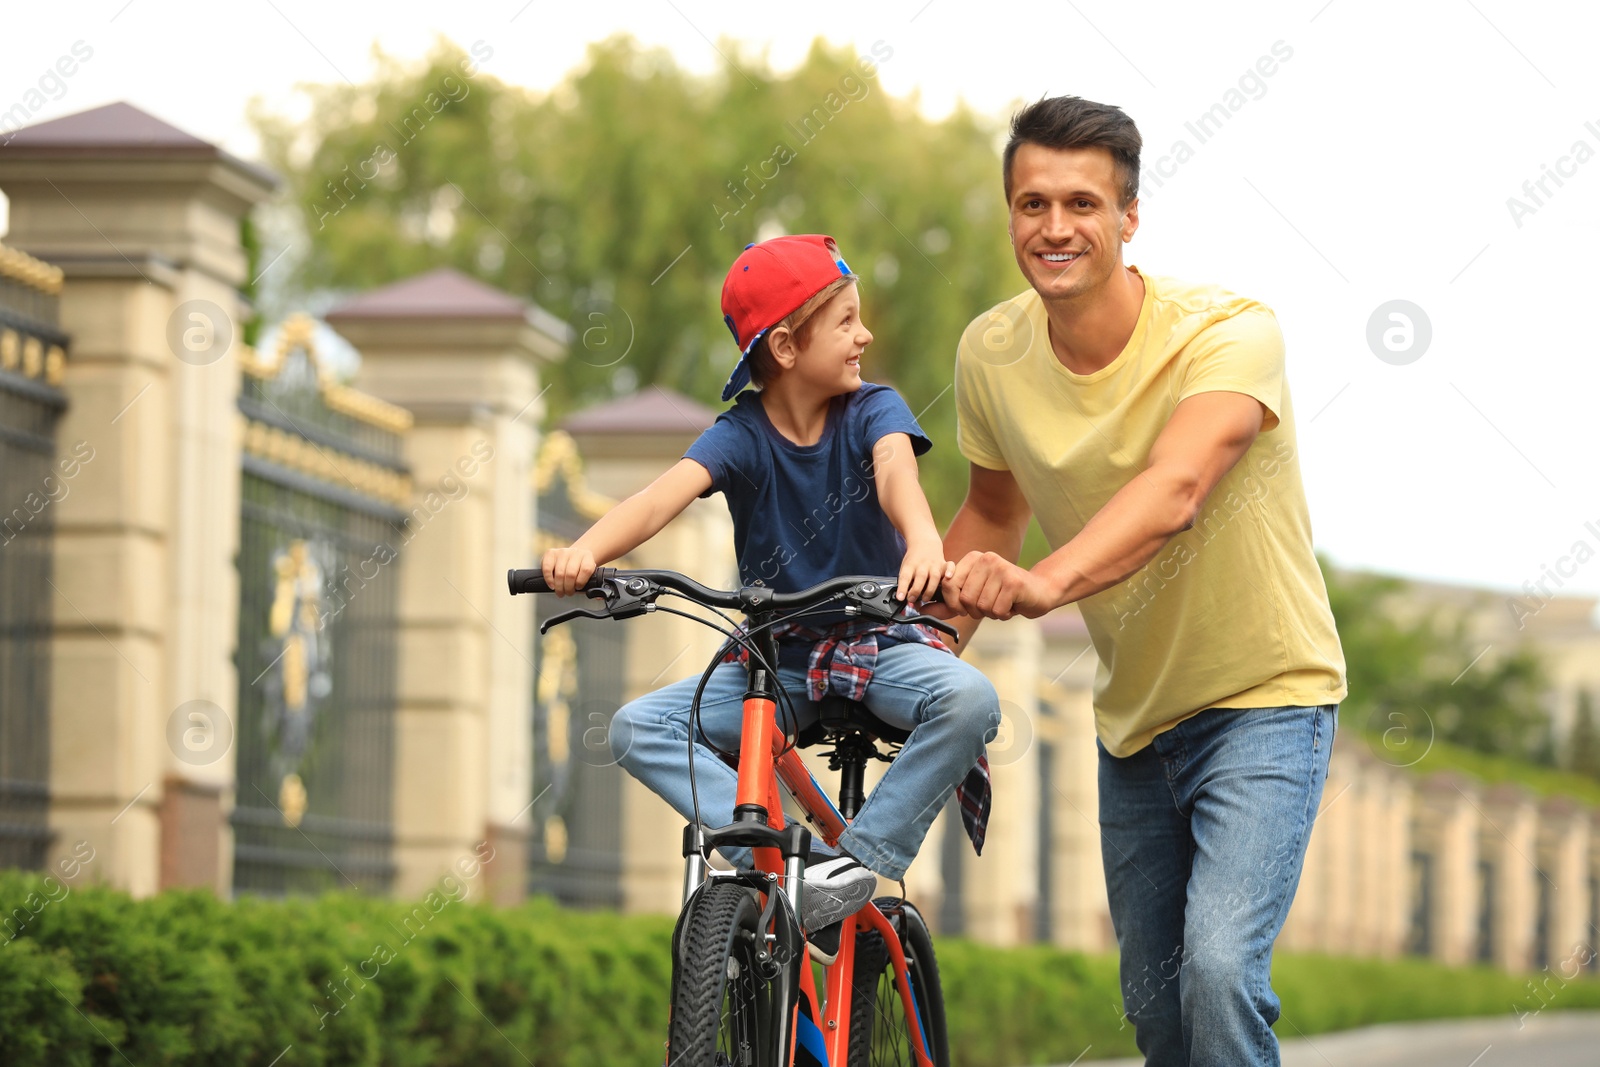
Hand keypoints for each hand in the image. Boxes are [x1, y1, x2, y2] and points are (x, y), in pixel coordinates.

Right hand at [541, 545, 596, 596]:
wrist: (573, 557)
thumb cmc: (580, 569)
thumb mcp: (589, 575)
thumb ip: (593, 586)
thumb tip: (597, 596)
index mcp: (587, 557)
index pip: (586, 570)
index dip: (581, 582)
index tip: (578, 588)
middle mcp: (575, 552)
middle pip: (571, 573)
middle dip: (568, 588)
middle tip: (567, 593)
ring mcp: (562, 551)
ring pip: (559, 573)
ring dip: (559, 586)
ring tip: (560, 591)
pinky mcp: (551, 553)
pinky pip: (547, 568)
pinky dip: (549, 579)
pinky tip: (552, 585)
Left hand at [896, 539, 954, 605]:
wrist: (924, 543)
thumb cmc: (913, 561)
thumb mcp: (906, 569)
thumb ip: (906, 583)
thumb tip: (906, 601)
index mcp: (910, 565)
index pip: (905, 577)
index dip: (902, 588)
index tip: (900, 598)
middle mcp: (923, 565)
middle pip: (920, 577)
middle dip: (916, 590)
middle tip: (912, 599)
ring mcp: (934, 564)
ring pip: (934, 576)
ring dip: (930, 589)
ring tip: (926, 599)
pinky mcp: (944, 564)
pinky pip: (950, 566)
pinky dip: (950, 571)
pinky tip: (948, 577)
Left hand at [941, 551, 1057, 620]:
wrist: (1039, 592)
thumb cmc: (1003, 596)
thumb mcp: (972, 598)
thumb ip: (947, 604)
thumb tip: (921, 610)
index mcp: (972, 558)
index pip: (948, 585)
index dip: (955, 604)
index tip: (967, 606)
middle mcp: (985, 558)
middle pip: (964, 599)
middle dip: (976, 610)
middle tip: (989, 605)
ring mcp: (1000, 568)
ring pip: (980, 606)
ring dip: (991, 613)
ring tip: (1002, 603)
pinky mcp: (1013, 581)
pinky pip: (997, 610)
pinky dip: (1003, 614)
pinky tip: (1012, 604)